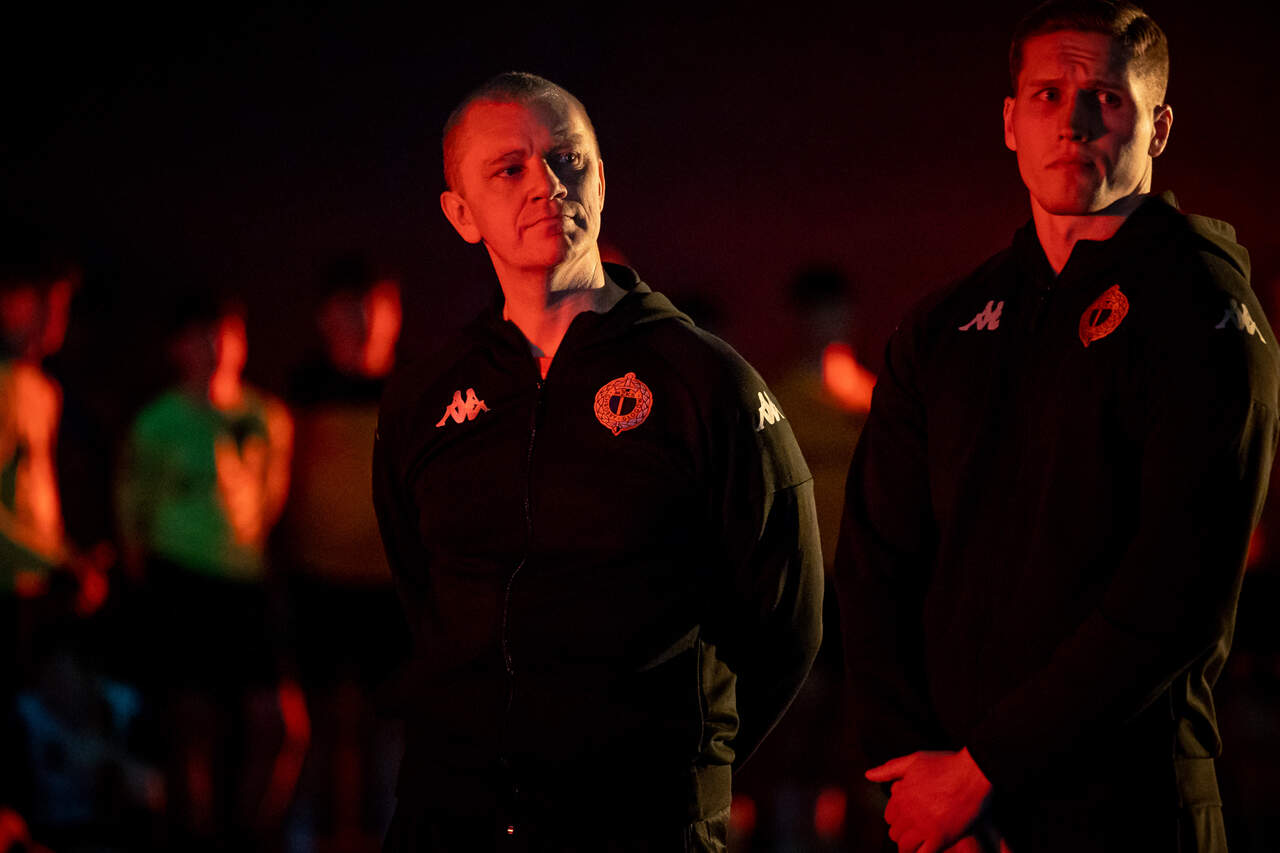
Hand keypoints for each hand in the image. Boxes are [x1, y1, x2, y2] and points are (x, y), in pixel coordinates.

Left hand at [865, 747, 992, 852]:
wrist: (974, 773)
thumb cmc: (946, 764)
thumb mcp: (914, 760)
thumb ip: (890, 769)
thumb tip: (868, 775)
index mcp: (900, 795)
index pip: (889, 817)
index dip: (898, 818)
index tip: (908, 819)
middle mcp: (907, 812)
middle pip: (895, 833)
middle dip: (903, 833)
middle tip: (915, 833)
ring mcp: (923, 826)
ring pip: (905, 846)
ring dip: (909, 847)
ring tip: (919, 844)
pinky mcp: (940, 838)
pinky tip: (927, 848)